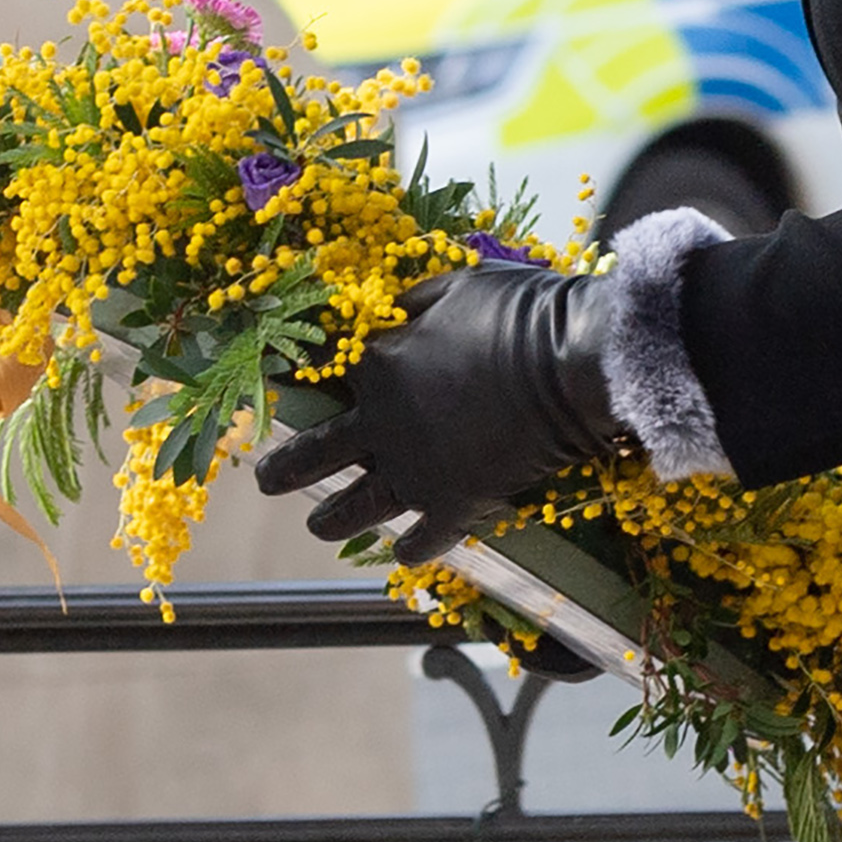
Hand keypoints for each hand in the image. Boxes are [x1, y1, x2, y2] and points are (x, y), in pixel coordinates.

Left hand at [247, 261, 622, 564]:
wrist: (576, 362)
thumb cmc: (521, 311)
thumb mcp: (457, 287)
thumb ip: (413, 303)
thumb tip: (391, 309)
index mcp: (376, 364)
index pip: (316, 374)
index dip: (290, 382)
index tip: (268, 392)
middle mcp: (381, 423)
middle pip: (316, 453)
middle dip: (284, 469)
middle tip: (264, 481)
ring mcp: (414, 470)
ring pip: (355, 506)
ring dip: (331, 520)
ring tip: (316, 528)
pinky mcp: (454, 504)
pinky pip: (423, 538)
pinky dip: (411, 549)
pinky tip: (401, 555)